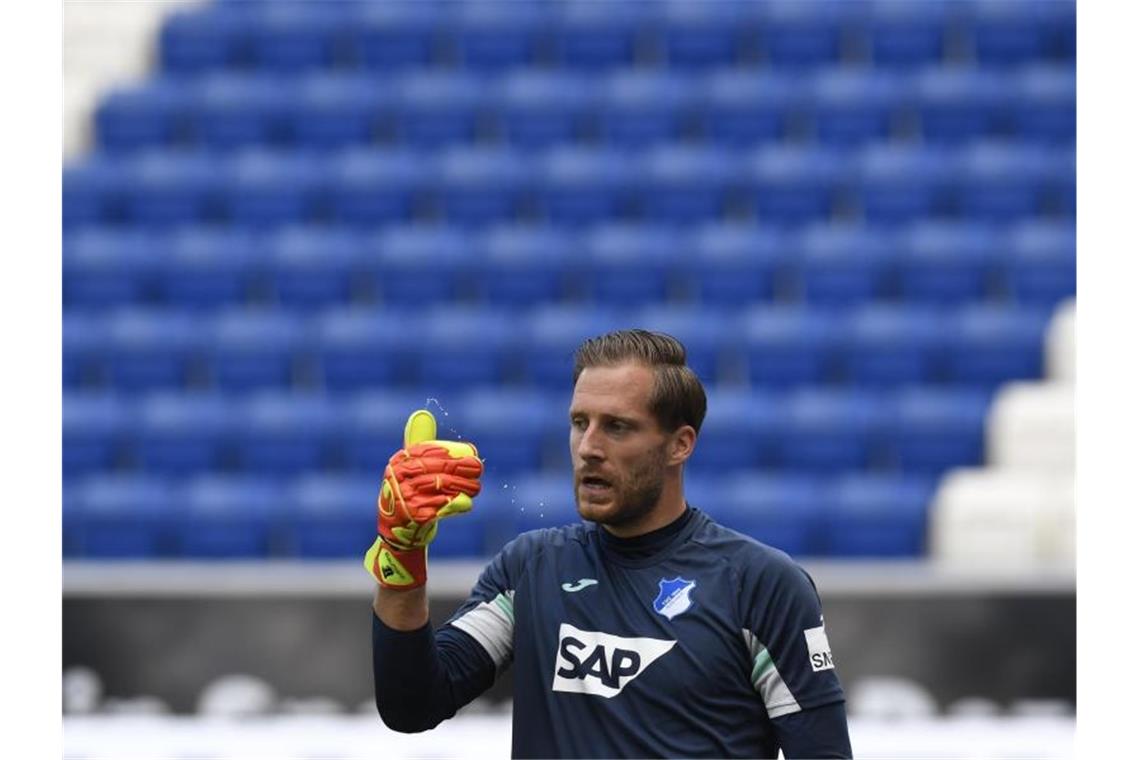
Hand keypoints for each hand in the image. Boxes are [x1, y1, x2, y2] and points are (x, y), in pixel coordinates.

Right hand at [364, 410, 482, 588]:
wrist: (397, 530)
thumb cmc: (409, 490)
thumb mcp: (410, 465)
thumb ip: (419, 441)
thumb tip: (422, 413)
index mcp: (399, 462)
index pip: (429, 451)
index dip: (454, 452)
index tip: (473, 453)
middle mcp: (398, 478)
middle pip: (437, 469)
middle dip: (462, 469)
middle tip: (479, 469)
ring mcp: (404, 498)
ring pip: (441, 488)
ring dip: (462, 487)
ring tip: (476, 487)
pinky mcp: (412, 517)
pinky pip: (440, 508)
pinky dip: (455, 504)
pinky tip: (465, 502)